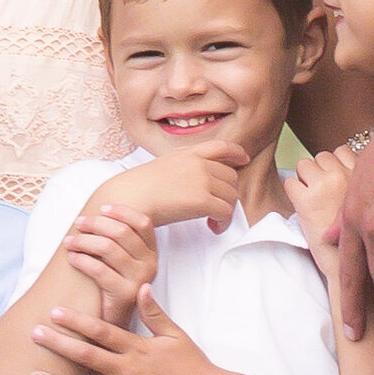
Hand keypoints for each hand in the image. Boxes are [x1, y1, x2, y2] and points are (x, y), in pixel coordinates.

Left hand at [29, 295, 213, 374]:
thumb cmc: (193, 365)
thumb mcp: (175, 334)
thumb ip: (154, 312)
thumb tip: (140, 286)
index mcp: (138, 349)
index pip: (103, 331)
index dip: (78, 321)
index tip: (55, 312)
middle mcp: (129, 373)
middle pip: (88, 357)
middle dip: (59, 345)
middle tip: (34, 334)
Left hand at [63, 203, 157, 321]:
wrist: (115, 325)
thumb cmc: (111, 287)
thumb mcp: (120, 262)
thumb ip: (116, 241)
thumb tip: (94, 214)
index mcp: (151, 253)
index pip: (143, 222)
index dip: (122, 211)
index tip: (101, 208)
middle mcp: (150, 264)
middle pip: (122, 232)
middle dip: (96, 224)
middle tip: (78, 224)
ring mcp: (140, 280)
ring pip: (109, 248)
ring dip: (84, 241)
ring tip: (69, 242)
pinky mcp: (125, 294)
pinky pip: (100, 270)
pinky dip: (82, 260)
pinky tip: (72, 259)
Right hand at [125, 144, 247, 232]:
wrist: (130, 198)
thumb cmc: (140, 188)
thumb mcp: (164, 165)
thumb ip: (185, 166)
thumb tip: (201, 178)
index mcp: (188, 153)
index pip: (221, 146)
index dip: (236, 153)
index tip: (243, 159)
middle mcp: (198, 164)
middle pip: (231, 177)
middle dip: (228, 193)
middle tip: (218, 208)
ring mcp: (201, 180)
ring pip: (231, 196)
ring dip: (226, 210)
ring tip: (214, 220)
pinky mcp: (202, 200)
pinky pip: (226, 212)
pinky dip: (223, 222)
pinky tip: (213, 227)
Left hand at [285, 137, 361, 262]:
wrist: (349, 265)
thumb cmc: (359, 239)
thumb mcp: (366, 203)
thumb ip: (356, 183)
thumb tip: (339, 167)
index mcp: (362, 176)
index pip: (342, 151)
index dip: (334, 165)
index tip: (334, 182)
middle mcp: (344, 176)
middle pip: (322, 156)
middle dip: (318, 171)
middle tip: (321, 194)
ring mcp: (324, 186)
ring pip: (304, 165)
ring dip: (304, 179)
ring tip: (312, 201)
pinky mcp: (306, 199)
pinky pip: (290, 182)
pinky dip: (293, 193)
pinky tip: (303, 208)